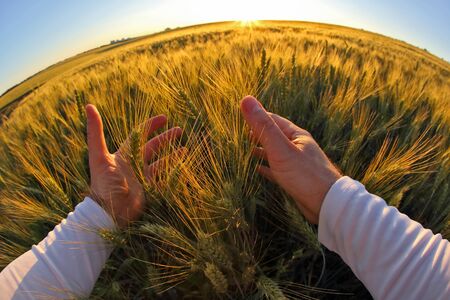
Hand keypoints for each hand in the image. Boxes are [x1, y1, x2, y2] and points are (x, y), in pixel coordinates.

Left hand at [86, 104, 183, 227]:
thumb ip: (95, 132)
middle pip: (153, 147)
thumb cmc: (103, 183)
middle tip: (180, 130)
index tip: (164, 118)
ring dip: (173, 155)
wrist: (108, 211)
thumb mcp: (99, 155)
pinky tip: (183, 168)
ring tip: (186, 149)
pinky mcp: (149, 190)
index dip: (151, 126)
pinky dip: (173, 173)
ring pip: (161, 162)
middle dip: (166, 138)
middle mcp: (134, 164)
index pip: (139, 135)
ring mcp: (142, 177)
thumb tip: (89, 106)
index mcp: (123, 154)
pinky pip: (164, 179)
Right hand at [240, 96, 341, 223]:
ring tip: (246, 151)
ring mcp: (297, 163)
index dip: (257, 117)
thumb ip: (263, 127)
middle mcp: (298, 147)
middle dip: (258, 134)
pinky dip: (267, 168)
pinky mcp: (296, 179)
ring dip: (262, 151)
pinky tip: (258, 170)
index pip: (273, 120)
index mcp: (296, 135)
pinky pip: (277, 170)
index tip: (241, 117)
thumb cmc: (305, 175)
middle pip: (274, 136)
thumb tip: (246, 100)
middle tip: (240, 135)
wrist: (327, 204)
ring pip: (275, 153)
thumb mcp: (280, 149)